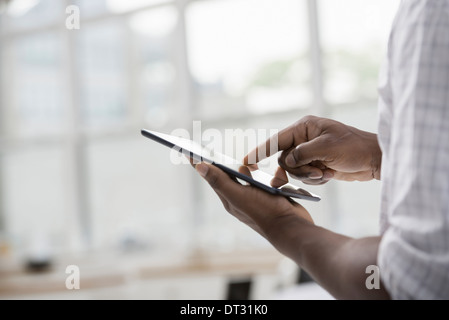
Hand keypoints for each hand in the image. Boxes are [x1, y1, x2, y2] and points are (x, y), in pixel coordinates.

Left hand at [194, 162, 313, 239]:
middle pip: (229, 174)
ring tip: (254, 166)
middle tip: (217, 151)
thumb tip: (199, 167)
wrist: (292, 228)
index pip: (210, 177)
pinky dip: (274, 176)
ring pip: (251, 175)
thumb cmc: (264, 212)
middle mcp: (239, 197)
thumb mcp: (238, 195)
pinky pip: (269, 179)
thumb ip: (219, 181)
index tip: (187, 150)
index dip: (198, 163)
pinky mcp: (271, 194)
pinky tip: (277, 179)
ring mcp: (255, 196)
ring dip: (254, 169)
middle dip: (227, 163)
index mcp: (229, 197)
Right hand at [244, 115, 381, 185]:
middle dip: (299, 169)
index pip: (276, 140)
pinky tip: (330, 174)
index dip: (260, 151)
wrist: (374, 160)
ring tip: (326, 172)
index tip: (246, 162)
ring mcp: (310, 152)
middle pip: (285, 159)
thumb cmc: (354, 147)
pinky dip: (316, 179)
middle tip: (317, 171)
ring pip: (294, 170)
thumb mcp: (326, 148)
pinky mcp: (316, 164)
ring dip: (309, 175)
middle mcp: (304, 139)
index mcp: (304, 127)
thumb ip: (301, 154)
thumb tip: (286, 162)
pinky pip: (305, 176)